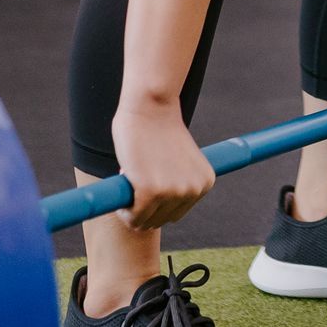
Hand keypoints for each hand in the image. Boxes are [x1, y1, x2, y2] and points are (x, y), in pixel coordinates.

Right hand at [110, 98, 214, 231]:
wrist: (151, 105)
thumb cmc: (160, 128)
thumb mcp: (180, 160)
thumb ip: (177, 180)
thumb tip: (161, 199)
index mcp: (204, 183)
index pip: (175, 212)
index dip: (157, 203)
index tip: (145, 186)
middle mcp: (193, 190)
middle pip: (161, 219)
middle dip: (144, 208)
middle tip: (133, 184)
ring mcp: (173, 192)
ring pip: (146, 221)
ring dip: (132, 210)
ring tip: (129, 181)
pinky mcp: (150, 192)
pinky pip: (133, 217)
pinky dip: (124, 211)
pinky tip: (122, 189)